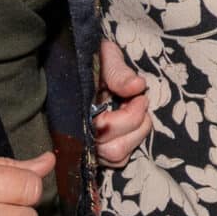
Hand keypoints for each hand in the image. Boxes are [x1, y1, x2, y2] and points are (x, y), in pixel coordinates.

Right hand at [93, 37, 151, 167]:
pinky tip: (131, 123)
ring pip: (117, 157)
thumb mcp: (105, 56)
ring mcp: (87, 144)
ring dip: (136, 135)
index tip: (139, 96)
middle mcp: (80, 133)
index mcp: (77, 110)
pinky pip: (118, 160)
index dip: (130, 116)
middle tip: (140, 102)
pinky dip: (130, 143)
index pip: (105, 128)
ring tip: (136, 112)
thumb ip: (118, 71)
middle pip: (113, 150)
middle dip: (136, 125)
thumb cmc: (94, 59)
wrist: (82, 62)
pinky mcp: (98, 150)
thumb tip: (137, 87)